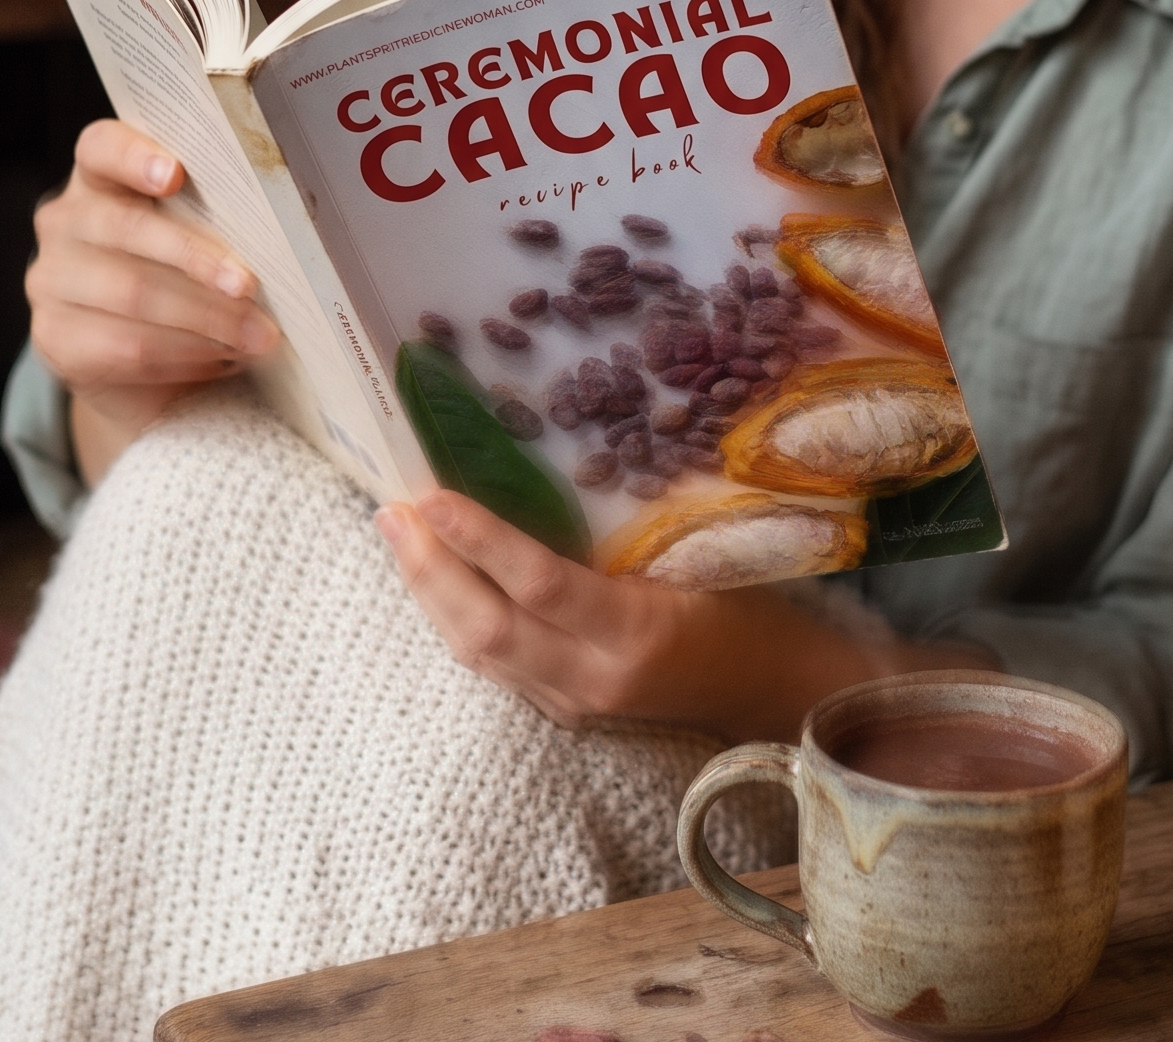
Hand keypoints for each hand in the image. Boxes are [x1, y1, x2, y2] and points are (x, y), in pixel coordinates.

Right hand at [27, 119, 280, 482]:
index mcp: (99, 178)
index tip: (174, 174)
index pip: (101, 148)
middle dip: (197, 258)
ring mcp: (50, 280)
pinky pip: (125, 347)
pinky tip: (221, 358)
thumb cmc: (184, 278)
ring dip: (206, 318)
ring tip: (258, 335)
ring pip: (132, 293)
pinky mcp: (54, 338)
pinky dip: (183, 354)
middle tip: (250, 285)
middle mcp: (64, 221)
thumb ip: (215, 218)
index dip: (134, 156)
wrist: (142, 365)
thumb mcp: (198, 236)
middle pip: (126, 228)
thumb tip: (282, 230)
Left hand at [377, 490, 995, 742]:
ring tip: (397, 532)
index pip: (537, 586)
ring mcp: (576, 704)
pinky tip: (436, 577)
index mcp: (636, 633)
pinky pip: (494, 665)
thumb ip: (632, 529)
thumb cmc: (755, 605)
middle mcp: (594, 680)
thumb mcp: (704, 554)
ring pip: (477, 653)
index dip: (479, 541)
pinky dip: (456, 615)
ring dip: (429, 592)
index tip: (432, 495)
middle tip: (391, 508)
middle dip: (429, 568)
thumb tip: (555, 459)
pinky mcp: (567, 712)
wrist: (781, 695)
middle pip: (486, 629)